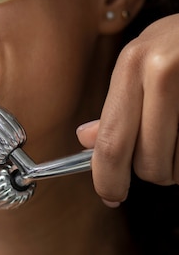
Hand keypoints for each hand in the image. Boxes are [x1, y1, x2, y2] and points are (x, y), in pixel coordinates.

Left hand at [77, 14, 178, 205]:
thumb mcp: (148, 59)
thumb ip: (121, 101)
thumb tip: (86, 139)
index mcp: (134, 62)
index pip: (111, 140)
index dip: (107, 178)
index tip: (110, 195)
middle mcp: (161, 72)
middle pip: (147, 162)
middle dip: (154, 171)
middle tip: (163, 155)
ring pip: (176, 166)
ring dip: (178, 165)